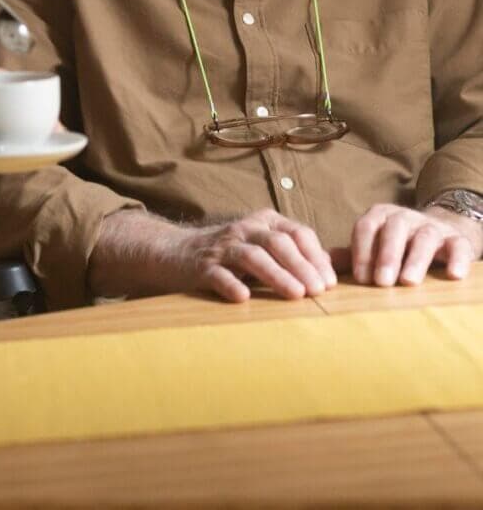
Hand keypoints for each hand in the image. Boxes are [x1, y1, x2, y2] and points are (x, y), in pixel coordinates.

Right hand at [89, 207, 336, 303]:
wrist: (175, 252)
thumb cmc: (229, 255)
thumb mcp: (264, 246)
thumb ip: (300, 253)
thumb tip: (346, 262)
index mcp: (263, 222)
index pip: (296, 233)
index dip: (315, 256)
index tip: (330, 283)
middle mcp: (244, 229)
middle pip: (277, 242)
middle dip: (301, 266)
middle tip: (319, 292)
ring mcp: (221, 247)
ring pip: (252, 256)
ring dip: (276, 275)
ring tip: (296, 295)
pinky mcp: (201, 266)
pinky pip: (218, 273)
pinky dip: (231, 284)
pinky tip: (244, 298)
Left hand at [341, 203, 482, 287]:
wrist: (439, 236)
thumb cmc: (398, 247)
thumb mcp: (373, 248)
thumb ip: (350, 256)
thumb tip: (322, 262)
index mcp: (380, 217)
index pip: (366, 227)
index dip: (362, 251)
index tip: (361, 279)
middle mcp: (405, 218)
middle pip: (394, 229)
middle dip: (387, 255)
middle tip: (382, 282)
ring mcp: (431, 227)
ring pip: (424, 237)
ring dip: (416, 259)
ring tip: (409, 282)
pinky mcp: (456, 240)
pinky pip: (457, 245)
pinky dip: (457, 259)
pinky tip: (453, 275)